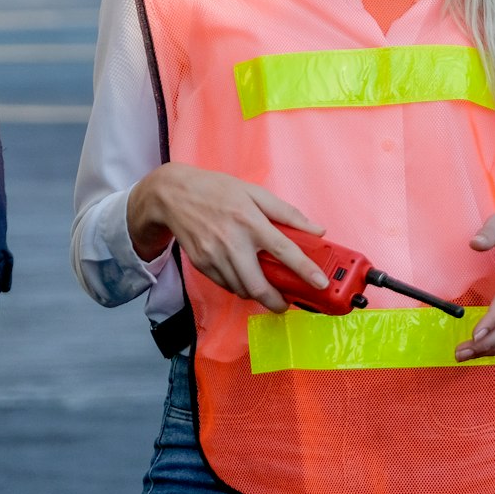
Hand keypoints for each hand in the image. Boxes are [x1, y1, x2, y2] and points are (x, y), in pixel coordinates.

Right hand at [127, 163, 327, 312]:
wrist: (174, 195)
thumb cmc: (217, 191)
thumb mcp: (255, 192)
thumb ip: (287, 213)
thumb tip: (316, 230)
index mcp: (250, 221)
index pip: (284, 250)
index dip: (305, 270)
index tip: (321, 283)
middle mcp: (233, 242)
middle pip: (258, 286)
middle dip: (275, 302)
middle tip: (285, 303)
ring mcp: (214, 257)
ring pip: (241, 290)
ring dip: (257, 294)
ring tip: (265, 287)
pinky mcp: (202, 265)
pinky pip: (226, 285)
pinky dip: (238, 286)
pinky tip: (244, 276)